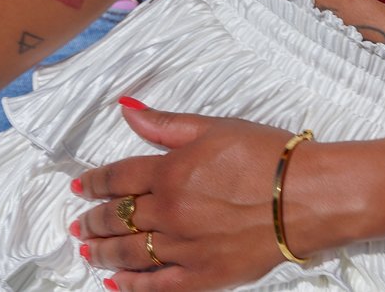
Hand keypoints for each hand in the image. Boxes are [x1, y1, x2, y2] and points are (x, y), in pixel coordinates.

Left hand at [74, 102, 340, 288]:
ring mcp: (184, 247)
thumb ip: (165, 124)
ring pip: (130, 253)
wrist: (305, 196)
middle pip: (118, 218)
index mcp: (170, 171)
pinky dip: (132, 287)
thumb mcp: (214, 127)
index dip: (94, 182)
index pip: (118, 178)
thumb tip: (126, 110)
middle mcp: (169, 211)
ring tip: (88, 251)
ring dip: (103, 252)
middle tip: (79, 224)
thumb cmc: (266, 155)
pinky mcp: (203, 275)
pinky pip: (158, 286)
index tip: (80, 187)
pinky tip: (114, 284)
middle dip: (93, 220)